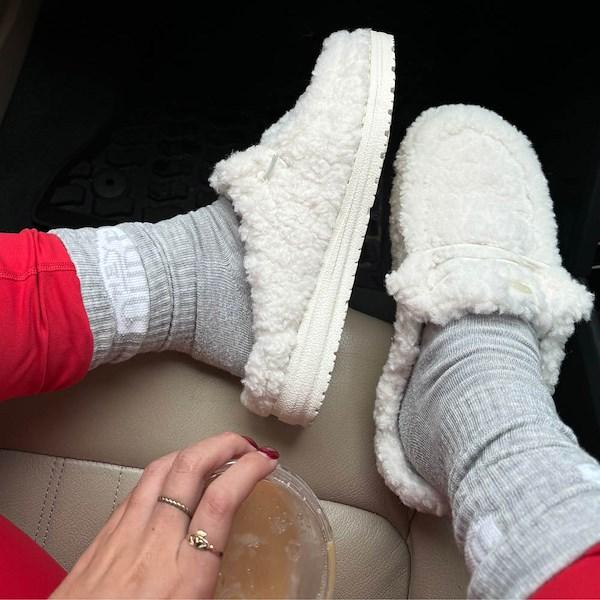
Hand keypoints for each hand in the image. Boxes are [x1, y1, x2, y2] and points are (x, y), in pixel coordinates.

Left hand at [51, 432, 277, 598]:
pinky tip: (173, 475)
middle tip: (244, 445)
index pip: (221, 501)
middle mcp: (155, 545)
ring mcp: (125, 534)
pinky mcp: (105, 533)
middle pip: (190, 469)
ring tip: (213, 450)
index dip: (248, 470)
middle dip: (223, 444)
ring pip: (161, 468)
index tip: (264, 461)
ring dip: (194, 449)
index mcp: (185, 577)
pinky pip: (139, 485)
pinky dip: (165, 468)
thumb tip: (245, 587)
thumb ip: (218, 588)